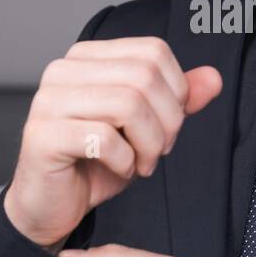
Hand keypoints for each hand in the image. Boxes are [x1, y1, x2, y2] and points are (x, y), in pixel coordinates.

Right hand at [4, 37, 221, 248]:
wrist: (52, 205)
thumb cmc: (95, 163)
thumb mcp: (146, 128)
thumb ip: (177, 100)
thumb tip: (213, 78)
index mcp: (87, 58)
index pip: (153, 51)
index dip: (176, 90)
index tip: (168, 124)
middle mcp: (63, 70)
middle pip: (144, 76)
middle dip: (167, 121)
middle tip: (159, 151)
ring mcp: (48, 101)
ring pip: (128, 104)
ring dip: (148, 144)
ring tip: (142, 163)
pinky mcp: (42, 135)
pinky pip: (104, 139)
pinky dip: (125, 161)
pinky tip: (120, 169)